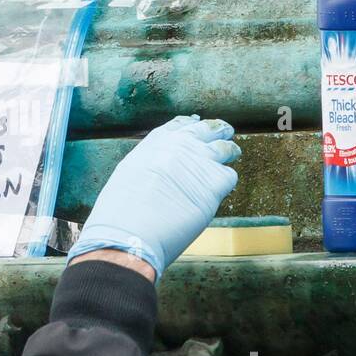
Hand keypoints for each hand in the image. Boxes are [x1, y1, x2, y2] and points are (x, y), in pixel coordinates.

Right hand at [67, 116, 240, 280]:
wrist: (130, 231)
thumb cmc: (122, 211)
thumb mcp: (129, 171)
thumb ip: (150, 162)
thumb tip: (162, 167)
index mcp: (157, 141)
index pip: (181, 124)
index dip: (192, 125)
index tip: (196, 125)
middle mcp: (181, 144)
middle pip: (209, 129)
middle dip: (218, 131)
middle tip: (224, 133)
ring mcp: (200, 161)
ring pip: (226, 148)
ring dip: (230, 151)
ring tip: (233, 154)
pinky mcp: (214, 183)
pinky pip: (230, 176)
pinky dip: (226, 182)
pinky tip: (220, 188)